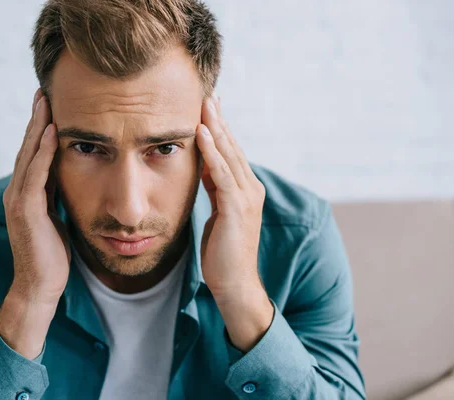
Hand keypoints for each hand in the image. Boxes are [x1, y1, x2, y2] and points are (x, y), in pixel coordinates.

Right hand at [2, 88, 70, 305]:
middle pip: (28, 148)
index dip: (42, 128)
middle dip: (37, 119)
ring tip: (46, 101)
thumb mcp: (55, 216)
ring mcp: (18, 200)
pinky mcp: (25, 210)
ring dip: (38, 127)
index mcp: (26, 193)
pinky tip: (54, 132)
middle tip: (45, 91)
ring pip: (29, 155)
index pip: (34, 154)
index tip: (51, 105)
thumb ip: (54, 194)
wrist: (40, 286)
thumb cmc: (51, 254)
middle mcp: (17, 192)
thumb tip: (66, 175)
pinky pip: (35, 175)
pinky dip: (43, 152)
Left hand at [195, 93, 266, 297]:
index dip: (220, 128)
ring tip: (204, 105)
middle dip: (218, 120)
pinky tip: (202, 134)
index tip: (209, 106)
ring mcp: (247, 198)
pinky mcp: (237, 209)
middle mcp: (251, 188)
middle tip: (207, 94)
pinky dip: (213, 152)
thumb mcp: (218, 212)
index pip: (231, 152)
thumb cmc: (224, 251)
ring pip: (229, 155)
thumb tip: (204, 165)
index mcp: (246, 189)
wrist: (234, 283)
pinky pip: (223, 174)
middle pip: (232, 147)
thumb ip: (215, 187)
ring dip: (215, 129)